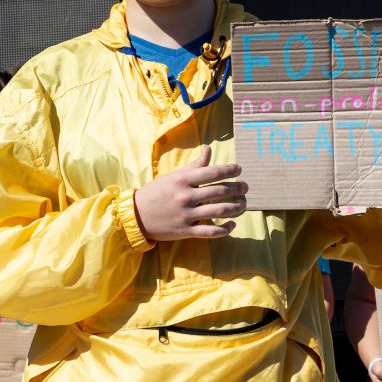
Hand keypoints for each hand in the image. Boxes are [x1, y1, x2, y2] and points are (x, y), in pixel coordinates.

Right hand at [132, 146, 247, 240]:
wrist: (136, 215)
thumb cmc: (156, 192)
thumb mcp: (173, 176)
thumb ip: (194, 165)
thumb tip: (209, 149)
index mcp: (183, 180)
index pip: (213, 172)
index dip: (230, 170)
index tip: (239, 169)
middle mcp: (186, 196)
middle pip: (221, 191)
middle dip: (238, 188)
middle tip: (245, 187)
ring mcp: (187, 214)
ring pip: (220, 211)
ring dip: (237, 207)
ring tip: (243, 204)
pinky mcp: (187, 231)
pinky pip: (211, 231)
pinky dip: (225, 229)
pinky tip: (232, 224)